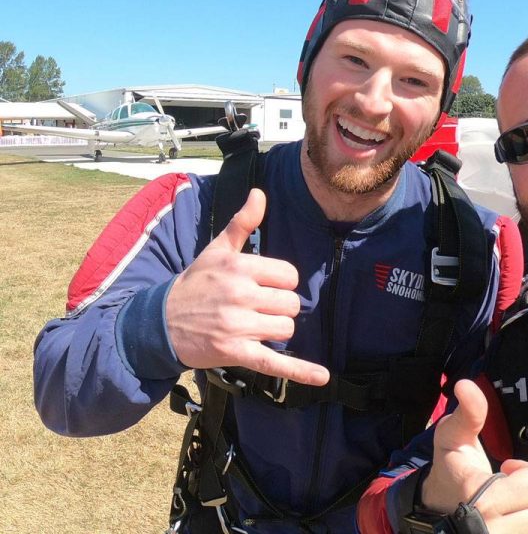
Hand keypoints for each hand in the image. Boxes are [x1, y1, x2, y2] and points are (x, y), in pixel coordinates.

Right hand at [166, 188, 328, 385]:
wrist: (160, 322)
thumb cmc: (195, 284)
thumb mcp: (216, 250)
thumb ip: (243, 223)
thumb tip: (259, 194)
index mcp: (238, 267)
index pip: (288, 275)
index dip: (281, 282)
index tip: (263, 286)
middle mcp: (239, 295)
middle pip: (290, 304)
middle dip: (278, 308)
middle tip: (255, 309)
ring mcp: (238, 326)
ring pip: (286, 329)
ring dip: (276, 330)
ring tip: (252, 326)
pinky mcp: (236, 353)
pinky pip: (276, 363)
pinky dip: (301, 371)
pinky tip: (322, 378)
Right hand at [422, 380, 527, 532]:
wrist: (434, 513)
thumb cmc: (450, 472)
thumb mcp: (453, 437)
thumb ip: (467, 413)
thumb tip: (466, 384)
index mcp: (482, 501)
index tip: (507, 471)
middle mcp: (492, 532)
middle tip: (510, 492)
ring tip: (513, 511)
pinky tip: (517, 525)